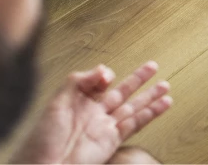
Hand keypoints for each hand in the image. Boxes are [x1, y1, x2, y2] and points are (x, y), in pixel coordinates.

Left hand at [11, 61, 171, 164]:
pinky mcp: (113, 140)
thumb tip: (103, 69)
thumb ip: (79, 81)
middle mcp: (94, 114)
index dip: (105, 75)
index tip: (107, 74)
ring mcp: (104, 127)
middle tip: (153, 67)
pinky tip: (163, 105)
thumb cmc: (42, 140)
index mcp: (78, 102)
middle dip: (138, 79)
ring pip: (133, 107)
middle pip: (121, 92)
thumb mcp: (56, 102)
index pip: (98, 83)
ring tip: (165, 86)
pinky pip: (135, 123)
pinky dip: (151, 114)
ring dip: (150, 97)